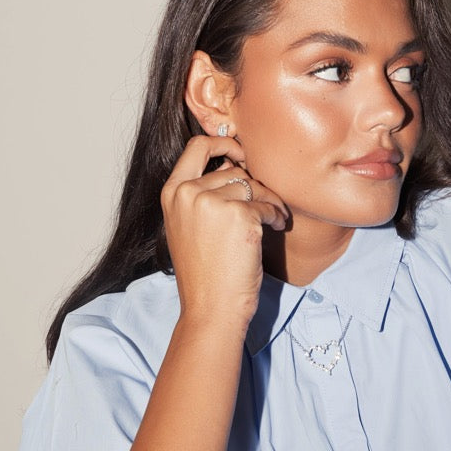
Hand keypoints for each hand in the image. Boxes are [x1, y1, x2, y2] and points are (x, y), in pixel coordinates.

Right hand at [160, 135, 287, 328]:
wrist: (211, 308)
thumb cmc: (205, 273)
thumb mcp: (189, 227)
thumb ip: (201, 195)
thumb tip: (235, 164)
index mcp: (172, 193)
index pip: (197, 147)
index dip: (224, 143)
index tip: (241, 153)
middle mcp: (188, 193)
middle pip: (233, 170)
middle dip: (255, 186)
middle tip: (267, 204)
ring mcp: (212, 202)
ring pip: (253, 186)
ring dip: (270, 201)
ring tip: (274, 219)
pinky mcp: (239, 215)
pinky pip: (267, 204)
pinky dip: (277, 216)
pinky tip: (278, 229)